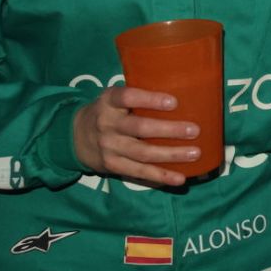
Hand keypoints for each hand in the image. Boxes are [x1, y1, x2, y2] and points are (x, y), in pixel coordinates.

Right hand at [72, 85, 203, 186]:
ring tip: (195, 153)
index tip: (174, 102)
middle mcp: (107, 123)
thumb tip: (184, 93)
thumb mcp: (114, 98)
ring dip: (171, 154)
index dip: (150, 100)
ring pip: (143, 153)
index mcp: (109, 101)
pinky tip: (180, 178)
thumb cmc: (108, 112)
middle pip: (140, 128)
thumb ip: (138, 97)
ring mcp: (109, 147)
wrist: (75, 137)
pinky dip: (161, 176)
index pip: (128, 97)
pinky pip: (139, 173)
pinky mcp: (112, 166)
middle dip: (169, 130)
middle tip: (195, 130)